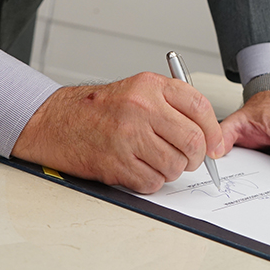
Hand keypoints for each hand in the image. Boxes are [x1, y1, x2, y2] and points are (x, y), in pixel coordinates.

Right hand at [10, 72, 223, 192]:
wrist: (55, 121)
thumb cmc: (98, 109)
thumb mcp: (137, 90)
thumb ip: (171, 105)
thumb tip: (208, 135)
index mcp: (150, 86)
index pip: (200, 108)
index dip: (213, 132)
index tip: (215, 146)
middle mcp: (141, 108)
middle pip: (192, 141)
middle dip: (195, 157)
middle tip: (187, 159)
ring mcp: (128, 136)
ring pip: (174, 165)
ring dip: (170, 171)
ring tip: (154, 161)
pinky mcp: (116, 163)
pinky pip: (152, 182)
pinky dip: (150, 182)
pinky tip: (137, 168)